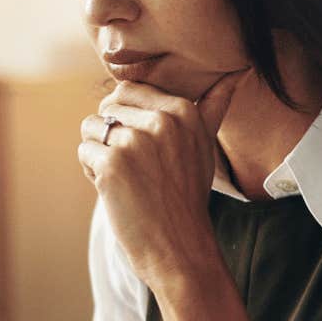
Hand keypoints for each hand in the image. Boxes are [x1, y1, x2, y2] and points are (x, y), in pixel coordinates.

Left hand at [78, 68, 249, 285]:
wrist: (179, 247)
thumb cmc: (187, 196)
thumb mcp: (205, 145)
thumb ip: (213, 106)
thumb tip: (236, 72)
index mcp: (183, 110)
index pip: (128, 90)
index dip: (127, 119)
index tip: (144, 149)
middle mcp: (161, 121)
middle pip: (107, 107)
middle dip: (111, 135)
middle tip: (136, 168)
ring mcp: (135, 142)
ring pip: (91, 128)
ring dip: (99, 153)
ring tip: (127, 178)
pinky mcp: (112, 164)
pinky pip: (84, 151)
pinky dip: (92, 172)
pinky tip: (116, 191)